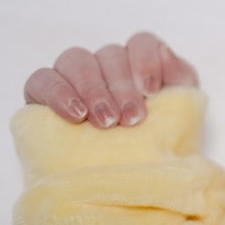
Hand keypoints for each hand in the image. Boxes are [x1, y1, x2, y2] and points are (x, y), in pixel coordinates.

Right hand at [24, 32, 197, 128]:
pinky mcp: (44, 94)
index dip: (146, 60)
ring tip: (103, 121)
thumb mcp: (181, 112)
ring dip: (92, 89)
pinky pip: (42, 79)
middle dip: (122, 87)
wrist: (132, 181)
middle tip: (130, 119)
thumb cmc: (159, 141)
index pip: (141, 43)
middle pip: (109, 55)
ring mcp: (74, 77)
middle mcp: (106, 65)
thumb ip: (180, 79)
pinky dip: (57, 92)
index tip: (151, 90)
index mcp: (139, 64)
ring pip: (76, 60)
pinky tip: (74, 114)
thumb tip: (165, 52)